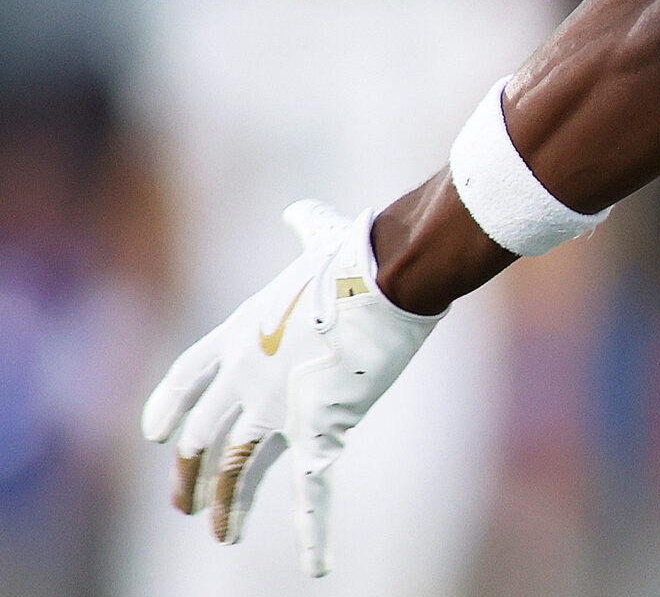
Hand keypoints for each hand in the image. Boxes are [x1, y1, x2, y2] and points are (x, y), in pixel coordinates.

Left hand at [139, 202, 440, 574]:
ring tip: (222, 533)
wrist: (387, 275)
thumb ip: (303, 229)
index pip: (184, 381)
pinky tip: (318, 565)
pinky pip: (312, 492)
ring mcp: (276, 408)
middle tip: (185, 506)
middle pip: (201, 438)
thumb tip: (300, 212)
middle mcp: (243, 377)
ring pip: (238, 471)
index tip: (157, 439)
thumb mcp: (319, 239)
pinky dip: (314, 533)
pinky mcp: (319, 430)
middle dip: (190, 476)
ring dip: (228, 508)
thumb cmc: (356, 254)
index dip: (167, 411)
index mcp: (236, 334)